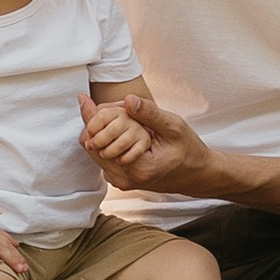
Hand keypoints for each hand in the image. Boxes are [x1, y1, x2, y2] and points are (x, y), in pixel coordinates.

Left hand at [80, 89, 209, 195]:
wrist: (196, 174)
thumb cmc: (188, 150)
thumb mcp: (173, 127)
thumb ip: (149, 114)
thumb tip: (128, 99)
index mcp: (137, 168)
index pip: (98, 141)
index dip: (91, 117)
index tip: (83, 98)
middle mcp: (125, 179)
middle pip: (92, 146)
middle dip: (95, 122)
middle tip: (107, 105)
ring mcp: (121, 182)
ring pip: (95, 152)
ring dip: (100, 131)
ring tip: (117, 116)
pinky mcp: (121, 180)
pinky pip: (103, 157)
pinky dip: (106, 140)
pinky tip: (120, 130)